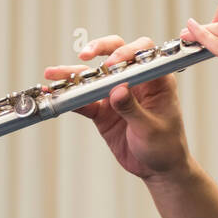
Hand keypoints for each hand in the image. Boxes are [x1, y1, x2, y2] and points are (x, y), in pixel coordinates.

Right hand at [43, 35, 190, 178]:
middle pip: (116, 53)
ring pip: (94, 76)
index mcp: (157, 80)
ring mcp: (117, 94)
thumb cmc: (165, 146)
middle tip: (84, 54)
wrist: (158, 169)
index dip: (127, 52)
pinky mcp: (103, 110)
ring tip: (52, 73)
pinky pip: (84, 100)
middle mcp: (136, 81)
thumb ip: (133, 109)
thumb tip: (117, 90)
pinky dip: (69, 98)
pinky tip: (55, 94)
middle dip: (99, 49)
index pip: (143, 53)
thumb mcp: (151, 129)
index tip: (113, 63)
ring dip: (73, 73)